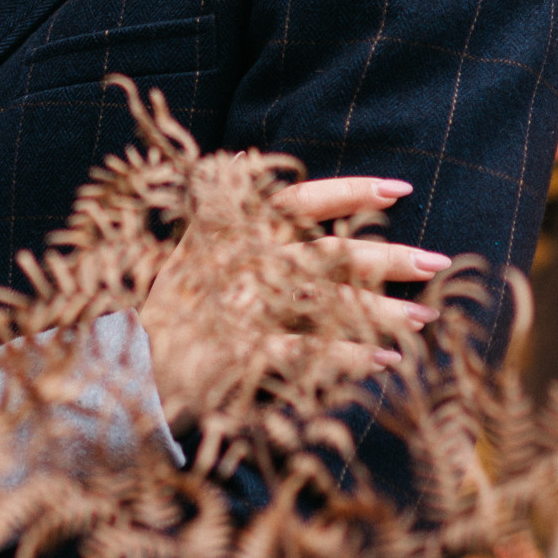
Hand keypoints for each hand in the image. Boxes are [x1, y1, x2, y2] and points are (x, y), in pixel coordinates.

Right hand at [139, 170, 453, 354]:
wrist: (120, 368)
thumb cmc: (169, 311)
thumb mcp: (191, 254)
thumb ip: (232, 224)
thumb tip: (275, 189)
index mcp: (226, 231)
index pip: (294, 200)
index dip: (347, 192)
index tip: (397, 189)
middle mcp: (235, 263)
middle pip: (323, 252)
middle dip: (384, 256)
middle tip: (436, 260)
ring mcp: (235, 308)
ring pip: (323, 302)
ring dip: (378, 309)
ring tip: (425, 317)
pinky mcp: (235, 354)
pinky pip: (305, 352)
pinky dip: (348, 356)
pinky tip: (385, 360)